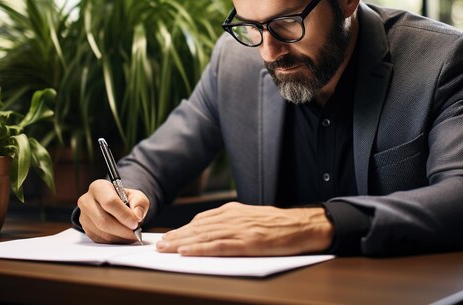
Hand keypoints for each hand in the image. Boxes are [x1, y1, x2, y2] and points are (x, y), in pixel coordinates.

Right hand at [77, 179, 148, 243]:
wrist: (114, 206)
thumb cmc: (124, 199)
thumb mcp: (136, 195)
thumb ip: (140, 203)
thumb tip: (137, 215)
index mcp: (99, 187)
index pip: (110, 202)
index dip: (124, 215)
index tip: (135, 223)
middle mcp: (87, 201)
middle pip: (104, 221)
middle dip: (122, 230)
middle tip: (135, 232)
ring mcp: (84, 216)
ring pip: (102, 233)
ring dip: (120, 237)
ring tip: (131, 235)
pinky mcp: (86, 229)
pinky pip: (101, 240)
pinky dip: (115, 240)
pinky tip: (123, 236)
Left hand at [156, 202, 333, 255]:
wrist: (303, 225)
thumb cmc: (278, 224)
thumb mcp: (250, 217)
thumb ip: (230, 221)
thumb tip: (206, 228)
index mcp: (233, 211)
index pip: (200, 221)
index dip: (182, 230)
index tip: (167, 237)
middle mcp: (233, 218)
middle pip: (198, 228)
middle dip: (176, 237)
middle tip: (159, 245)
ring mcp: (240, 229)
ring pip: (204, 236)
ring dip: (182, 243)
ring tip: (165, 249)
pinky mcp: (248, 242)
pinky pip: (219, 246)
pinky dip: (201, 249)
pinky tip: (187, 252)